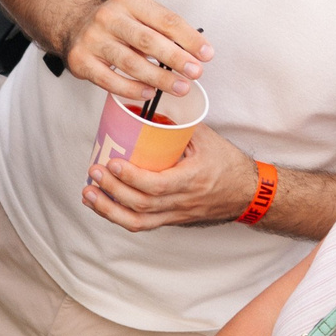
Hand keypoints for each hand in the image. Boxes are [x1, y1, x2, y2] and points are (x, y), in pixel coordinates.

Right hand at [62, 0, 210, 103]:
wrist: (72, 23)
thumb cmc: (117, 23)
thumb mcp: (138, 14)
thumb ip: (163, 30)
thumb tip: (195, 54)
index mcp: (129, 1)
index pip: (165, 19)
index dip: (189, 38)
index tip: (207, 54)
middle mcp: (109, 17)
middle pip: (148, 41)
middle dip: (176, 59)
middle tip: (196, 73)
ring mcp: (93, 39)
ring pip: (131, 63)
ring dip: (159, 78)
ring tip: (180, 88)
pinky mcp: (81, 61)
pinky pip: (110, 80)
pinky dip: (132, 89)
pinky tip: (149, 93)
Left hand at [82, 124, 258, 230]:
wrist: (247, 193)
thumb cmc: (227, 163)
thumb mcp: (206, 139)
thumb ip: (178, 126)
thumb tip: (147, 111)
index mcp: (193, 180)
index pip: (157, 185)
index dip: (131, 178)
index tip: (112, 163)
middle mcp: (183, 202)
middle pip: (142, 205)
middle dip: (112, 192)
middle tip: (94, 173)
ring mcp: (176, 214)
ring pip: (138, 221)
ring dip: (109, 209)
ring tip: (88, 194)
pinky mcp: (172, 220)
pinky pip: (143, 224)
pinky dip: (119, 216)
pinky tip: (103, 205)